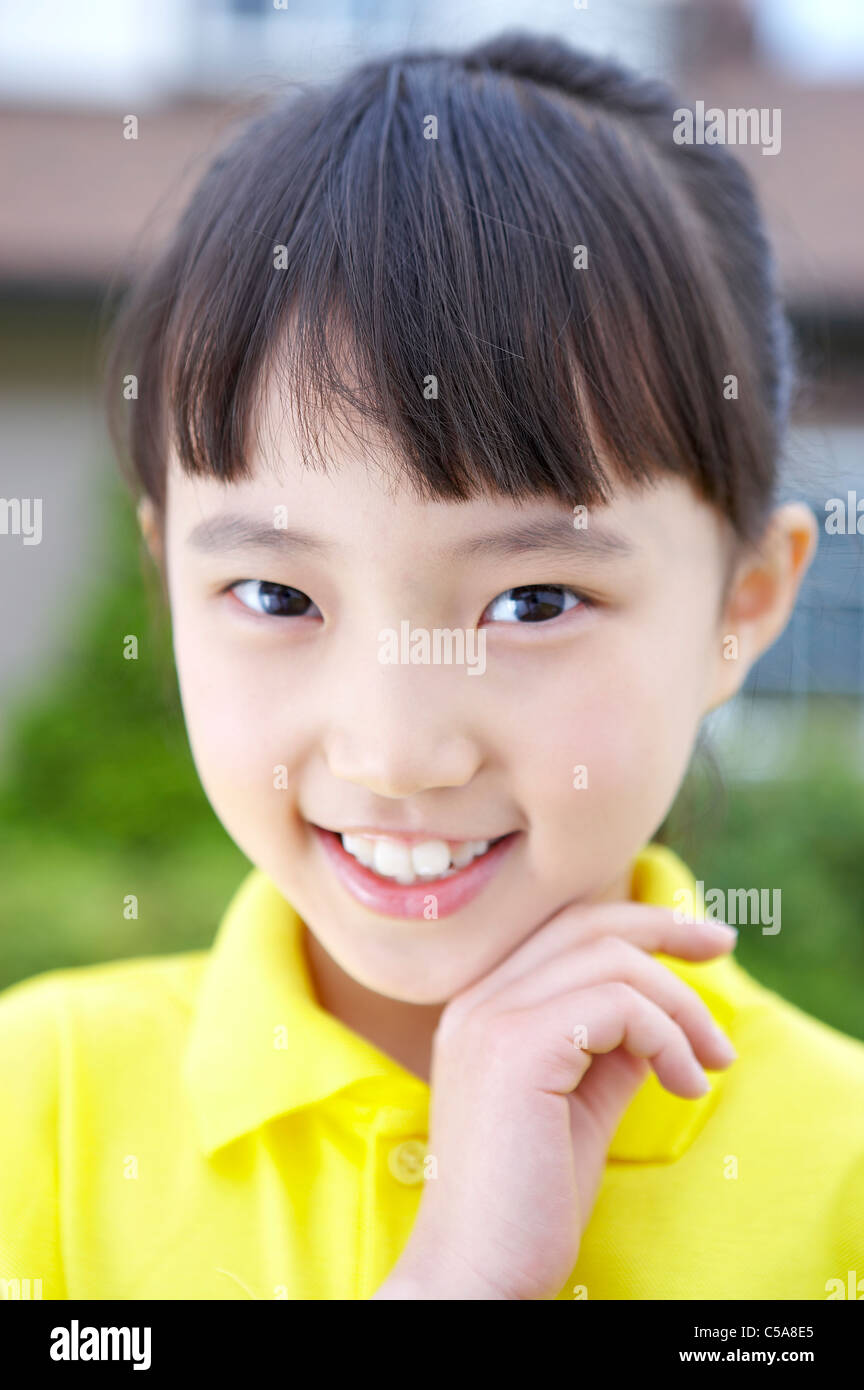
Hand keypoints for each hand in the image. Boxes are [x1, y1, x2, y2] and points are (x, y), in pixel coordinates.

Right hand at [384, 901, 737, 1299]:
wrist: (478, 1271)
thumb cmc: (529, 1200)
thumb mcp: (580, 1103)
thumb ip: (610, 1049)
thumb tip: (665, 1012)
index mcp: (483, 1004)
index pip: (565, 926)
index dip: (638, 921)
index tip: (700, 941)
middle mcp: (478, 998)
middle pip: (587, 924)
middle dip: (667, 928)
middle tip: (724, 949)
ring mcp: (492, 1018)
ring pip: (612, 961)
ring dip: (680, 1008)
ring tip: (709, 1065)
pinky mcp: (518, 1047)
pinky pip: (619, 1007)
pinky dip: (669, 1039)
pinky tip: (684, 1086)